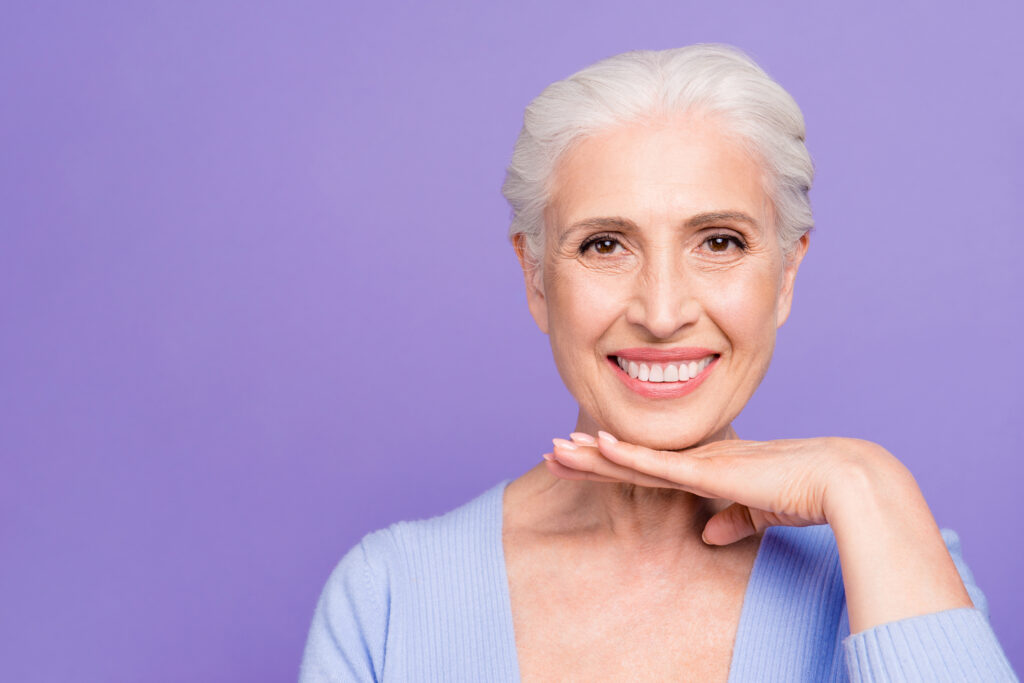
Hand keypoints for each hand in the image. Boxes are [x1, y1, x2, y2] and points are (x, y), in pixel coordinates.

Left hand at [546, 432, 898, 544]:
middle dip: (588, 456)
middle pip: (629, 458)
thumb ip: (732, 519)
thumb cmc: (805, 494)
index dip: (611, 463)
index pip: (646, 466)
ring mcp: (699, 461)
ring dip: (592, 456)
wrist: (839, 481)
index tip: (581, 459)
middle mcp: (696, 458)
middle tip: (551, 452)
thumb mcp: (758, 512)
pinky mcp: (709, 470)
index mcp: (706, 467)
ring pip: (633, 458)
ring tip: (556, 450)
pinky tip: (597, 446)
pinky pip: (658, 463)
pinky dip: (626, 455)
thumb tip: (709, 534)